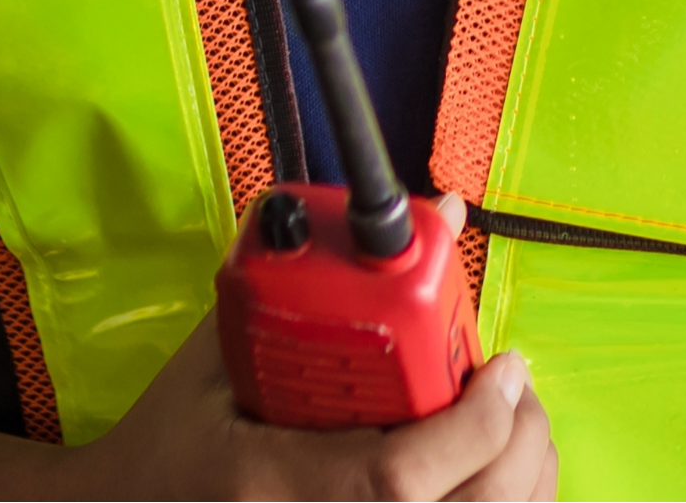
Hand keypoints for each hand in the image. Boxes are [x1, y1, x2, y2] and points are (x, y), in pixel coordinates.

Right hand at [75, 211, 554, 501]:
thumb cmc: (167, 443)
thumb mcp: (218, 355)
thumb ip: (310, 285)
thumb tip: (425, 211)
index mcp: (272, 485)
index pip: (395, 477)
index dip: (470, 425)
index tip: (501, 366)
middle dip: (514, 444)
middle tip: (511, 383)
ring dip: (518, 478)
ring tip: (507, 422)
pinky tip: (486, 469)